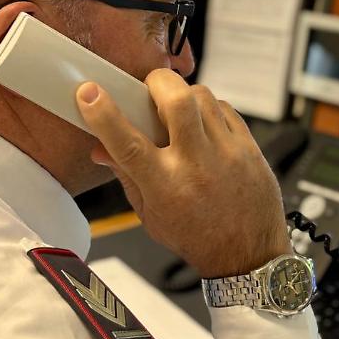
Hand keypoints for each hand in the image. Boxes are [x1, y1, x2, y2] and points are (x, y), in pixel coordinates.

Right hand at [76, 70, 289, 278]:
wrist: (249, 255)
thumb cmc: (197, 237)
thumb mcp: (150, 215)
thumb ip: (125, 176)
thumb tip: (99, 147)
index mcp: (165, 187)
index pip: (127, 143)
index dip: (104, 114)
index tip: (89, 94)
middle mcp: (196, 165)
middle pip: (176, 101)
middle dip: (157, 83)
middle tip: (149, 89)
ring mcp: (227, 153)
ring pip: (202, 97)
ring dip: (183, 95)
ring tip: (177, 111)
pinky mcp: (249, 147)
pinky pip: (225, 108)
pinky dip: (209, 109)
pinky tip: (202, 125)